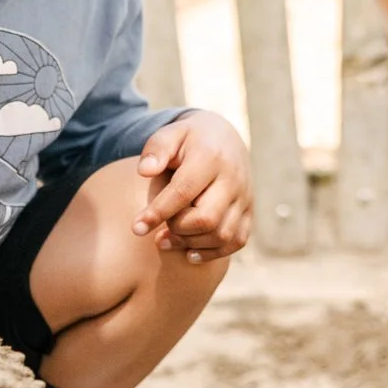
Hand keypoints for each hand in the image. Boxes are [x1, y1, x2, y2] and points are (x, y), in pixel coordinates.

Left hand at [132, 112, 252, 262]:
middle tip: (160, 226)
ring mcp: (245, 196)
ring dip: (191, 244)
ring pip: (222, 235)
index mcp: (211, 156)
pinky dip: (212, 253)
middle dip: (178, 229)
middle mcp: (233, 178)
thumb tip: (145, 171)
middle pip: (207, 219)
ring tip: (167, 239)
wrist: (224, 137)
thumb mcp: (170, 134)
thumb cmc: (188, 140)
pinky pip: (236, 241)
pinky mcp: (249, 211)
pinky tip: (189, 252)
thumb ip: (156, 150)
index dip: (158, 213)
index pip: (184, 191)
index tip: (137, 228)